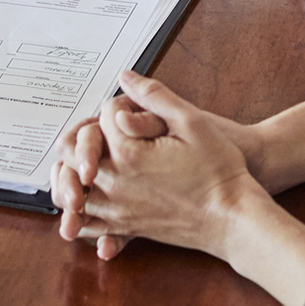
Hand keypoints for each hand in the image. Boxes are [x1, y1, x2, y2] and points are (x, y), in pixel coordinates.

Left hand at [53, 71, 263, 260]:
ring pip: (71, 192)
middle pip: (72, 153)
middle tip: (105, 127)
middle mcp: (116, 185)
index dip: (119, 105)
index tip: (138, 109)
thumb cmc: (218, 171)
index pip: (102, 117)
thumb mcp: (191, 121)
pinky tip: (86, 200)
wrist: (233, 218)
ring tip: (87, 159)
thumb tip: (125, 78)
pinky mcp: (127, 227)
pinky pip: (88, 224)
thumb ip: (153, 96)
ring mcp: (119, 210)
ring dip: (71, 172)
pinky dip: (79, 212)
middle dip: (84, 134)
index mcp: (128, 155)